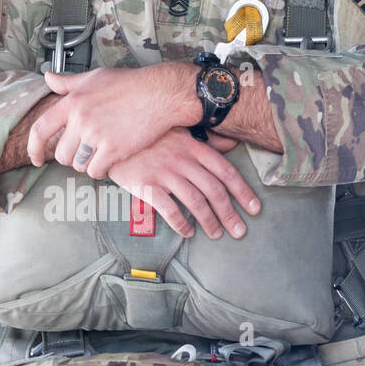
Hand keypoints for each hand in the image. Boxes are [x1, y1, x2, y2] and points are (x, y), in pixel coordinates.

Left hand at [27, 66, 187, 177]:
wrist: (160, 93)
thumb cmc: (130, 84)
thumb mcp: (94, 77)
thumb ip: (68, 83)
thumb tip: (48, 78)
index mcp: (72, 101)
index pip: (40, 129)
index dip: (34, 148)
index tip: (35, 159)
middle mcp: (81, 119)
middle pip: (62, 154)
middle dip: (72, 156)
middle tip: (88, 150)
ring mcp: (96, 135)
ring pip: (79, 164)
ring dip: (88, 163)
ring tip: (102, 152)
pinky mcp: (113, 149)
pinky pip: (96, 171)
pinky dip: (102, 170)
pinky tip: (111, 160)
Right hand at [107, 127, 260, 239]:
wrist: (110, 135)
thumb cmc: (147, 135)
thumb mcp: (178, 131)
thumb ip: (206, 141)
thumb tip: (231, 145)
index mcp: (193, 146)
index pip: (225, 171)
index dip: (243, 192)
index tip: (255, 208)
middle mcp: (182, 159)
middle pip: (214, 190)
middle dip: (230, 213)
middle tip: (239, 231)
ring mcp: (163, 172)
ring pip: (195, 202)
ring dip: (209, 221)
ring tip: (217, 234)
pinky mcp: (145, 185)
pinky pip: (169, 209)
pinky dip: (181, 224)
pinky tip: (188, 233)